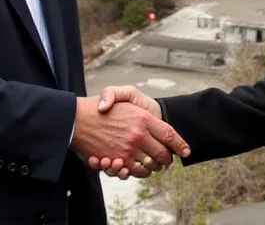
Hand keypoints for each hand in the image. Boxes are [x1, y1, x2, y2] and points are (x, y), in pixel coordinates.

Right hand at [70, 95, 188, 179]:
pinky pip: (134, 172)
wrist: (77, 120)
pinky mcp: (117, 161)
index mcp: (144, 118)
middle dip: (167, 159)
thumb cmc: (101, 106)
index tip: (187, 151)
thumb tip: (152, 119)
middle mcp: (139, 135)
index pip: (169, 134)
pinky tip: (136, 166)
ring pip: (150, 165)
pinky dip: (138, 172)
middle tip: (166, 159)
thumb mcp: (122, 93)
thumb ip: (136, 99)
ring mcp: (128, 150)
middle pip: (163, 154)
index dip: (180, 144)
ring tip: (153, 164)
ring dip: (153, 167)